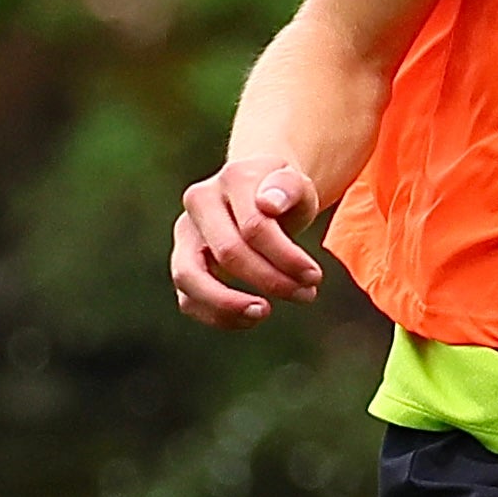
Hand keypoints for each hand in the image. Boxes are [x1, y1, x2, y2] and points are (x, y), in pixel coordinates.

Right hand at [172, 159, 323, 328]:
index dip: (287, 257)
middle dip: (271, 280)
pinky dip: (217, 316)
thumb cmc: (281, 194)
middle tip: (305, 294)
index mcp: (232, 179)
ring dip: (229, 304)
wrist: (258, 195)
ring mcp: (186, 234)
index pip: (255, 226)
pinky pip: (188, 299)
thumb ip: (289, 188)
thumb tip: (270, 203)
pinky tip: (250, 317)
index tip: (314, 276)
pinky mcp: (183, 263)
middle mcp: (200, 203)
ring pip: (189, 277)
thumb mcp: (296, 183)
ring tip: (264, 312)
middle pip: (228, 253)